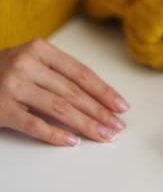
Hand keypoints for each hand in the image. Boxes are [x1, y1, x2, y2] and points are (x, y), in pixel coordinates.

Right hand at [0, 39, 129, 145]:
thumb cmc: (8, 69)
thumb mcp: (34, 61)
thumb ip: (62, 73)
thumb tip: (100, 97)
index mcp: (40, 49)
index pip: (81, 73)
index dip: (104, 91)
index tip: (121, 106)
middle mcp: (26, 64)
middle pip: (74, 93)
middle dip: (100, 112)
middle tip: (118, 126)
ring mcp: (12, 86)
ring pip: (60, 109)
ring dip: (86, 125)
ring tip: (104, 134)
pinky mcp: (0, 109)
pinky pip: (34, 125)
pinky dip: (56, 135)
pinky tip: (73, 141)